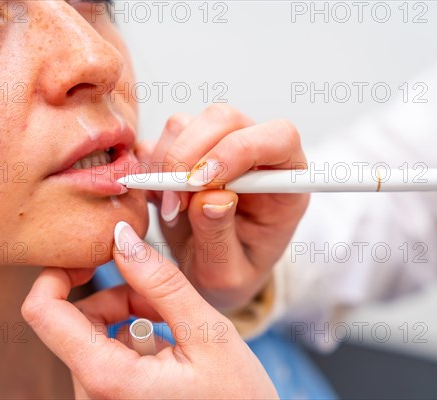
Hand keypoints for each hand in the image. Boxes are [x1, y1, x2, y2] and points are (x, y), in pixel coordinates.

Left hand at [21, 221, 277, 398]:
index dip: (58, 273)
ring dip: (130, 319)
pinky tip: (171, 352)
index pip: (43, 313)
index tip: (93, 255)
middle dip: (119, 298)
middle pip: (75, 321)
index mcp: (108, 380)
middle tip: (166, 303)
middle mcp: (92, 398)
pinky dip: (134, 341)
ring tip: (177, 332)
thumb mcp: (208, 334)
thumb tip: (121, 237)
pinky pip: (105, 357)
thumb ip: (161, 282)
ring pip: (93, 337)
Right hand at [136, 104, 308, 310]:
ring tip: (171, 210)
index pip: (280, 138)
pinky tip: (160, 199)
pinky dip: (150, 165)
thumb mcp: (228, 274)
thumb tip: (211, 198)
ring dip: (167, 164)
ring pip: (187, 124)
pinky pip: (162, 139)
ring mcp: (220, 147)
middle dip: (189, 155)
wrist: (211, 273)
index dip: (238, 150)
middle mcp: (255, 155)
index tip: (202, 184)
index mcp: (285, 183)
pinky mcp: (188, 150)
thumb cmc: (232, 275)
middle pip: (225, 119)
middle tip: (175, 203)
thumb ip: (220, 237)